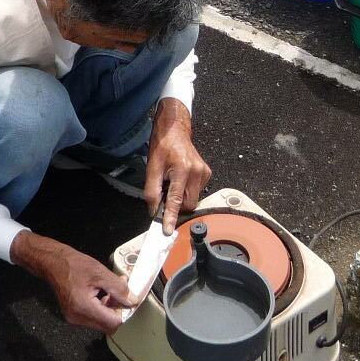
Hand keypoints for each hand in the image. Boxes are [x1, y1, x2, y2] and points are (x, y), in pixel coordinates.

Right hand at [13, 232, 133, 332]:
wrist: (52, 263)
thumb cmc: (73, 265)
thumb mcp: (100, 272)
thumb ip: (118, 288)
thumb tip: (132, 301)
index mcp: (84, 308)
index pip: (113, 323)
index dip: (124, 312)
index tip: (129, 299)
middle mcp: (78, 318)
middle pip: (107, 325)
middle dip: (117, 310)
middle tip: (121, 293)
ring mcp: (74, 318)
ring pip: (100, 322)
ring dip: (109, 309)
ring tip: (112, 291)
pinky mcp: (72, 315)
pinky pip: (92, 318)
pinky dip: (101, 308)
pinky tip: (102, 294)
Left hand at [146, 99, 210, 233]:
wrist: (175, 129)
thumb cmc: (162, 145)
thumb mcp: (152, 167)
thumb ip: (152, 191)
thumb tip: (154, 211)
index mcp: (183, 169)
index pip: (176, 200)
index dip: (171, 217)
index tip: (168, 230)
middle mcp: (197, 172)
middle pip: (188, 204)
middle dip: (176, 205)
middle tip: (165, 193)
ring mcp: (204, 172)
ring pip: (192, 200)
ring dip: (181, 197)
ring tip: (172, 182)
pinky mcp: (207, 173)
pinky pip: (196, 192)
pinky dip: (186, 191)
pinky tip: (180, 179)